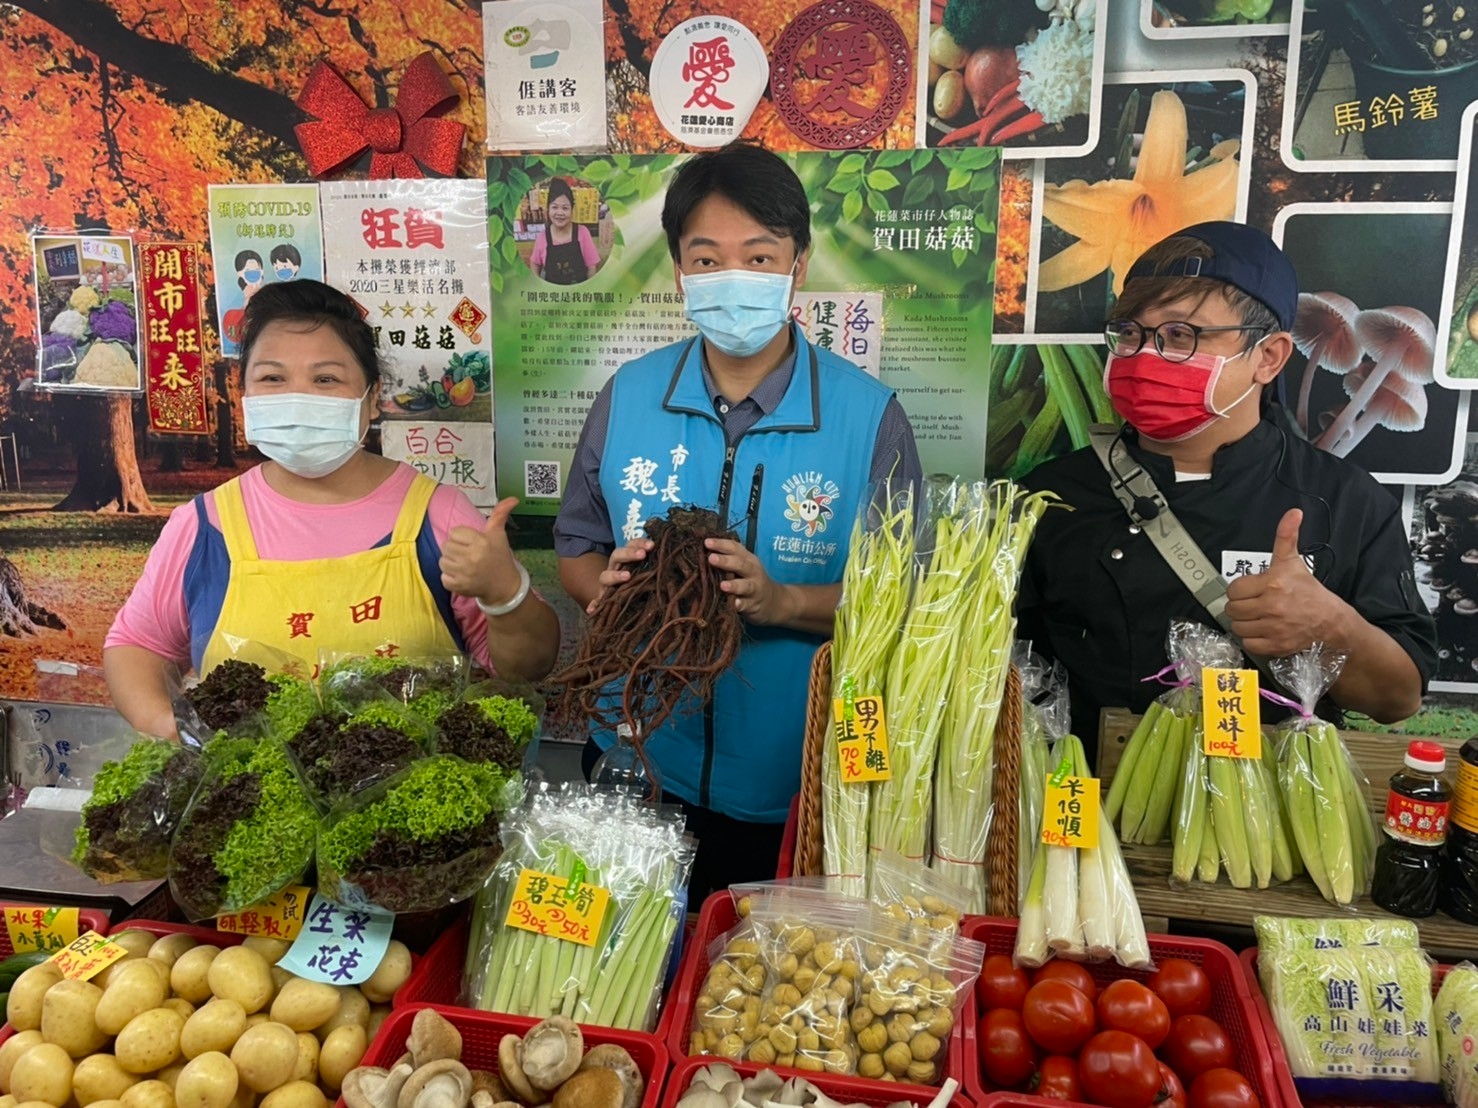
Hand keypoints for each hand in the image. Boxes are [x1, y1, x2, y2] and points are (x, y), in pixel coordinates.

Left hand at [441, 497, 524, 607]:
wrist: (505, 586)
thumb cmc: (500, 557)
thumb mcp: (499, 535)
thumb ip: (500, 514)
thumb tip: (513, 498)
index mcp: (481, 542)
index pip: (454, 532)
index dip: (462, 537)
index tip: (472, 544)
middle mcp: (472, 557)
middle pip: (446, 546)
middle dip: (455, 549)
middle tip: (467, 554)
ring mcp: (464, 573)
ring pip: (442, 561)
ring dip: (450, 563)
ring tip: (463, 565)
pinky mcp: (459, 587)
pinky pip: (443, 578)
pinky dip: (450, 578)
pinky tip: (461, 576)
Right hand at [588, 538, 652, 613]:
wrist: (620, 596)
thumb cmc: (636, 580)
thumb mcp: (644, 569)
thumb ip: (653, 562)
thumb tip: (661, 551)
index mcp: (625, 559)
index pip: (630, 545)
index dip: (639, 543)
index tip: (652, 545)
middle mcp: (614, 568)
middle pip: (616, 556)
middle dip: (629, 554)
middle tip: (642, 554)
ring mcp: (607, 584)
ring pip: (605, 576)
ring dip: (615, 576)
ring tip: (627, 576)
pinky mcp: (602, 598)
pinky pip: (596, 602)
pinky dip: (594, 605)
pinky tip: (592, 609)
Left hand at [706, 538, 791, 624]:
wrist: (773, 600)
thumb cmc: (751, 579)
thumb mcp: (744, 565)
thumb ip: (728, 558)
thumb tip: (703, 551)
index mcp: (747, 559)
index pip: (734, 548)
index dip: (721, 544)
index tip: (706, 542)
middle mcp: (752, 571)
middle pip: (740, 564)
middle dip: (725, 561)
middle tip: (711, 558)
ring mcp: (754, 588)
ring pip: (745, 586)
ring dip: (734, 585)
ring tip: (723, 585)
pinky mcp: (753, 604)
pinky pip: (746, 605)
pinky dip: (741, 605)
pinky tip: (735, 605)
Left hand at [1225, 508, 1350, 656]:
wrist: (1331, 622)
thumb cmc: (1310, 592)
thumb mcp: (1294, 561)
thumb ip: (1287, 536)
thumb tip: (1293, 514)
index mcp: (1272, 584)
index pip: (1234, 589)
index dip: (1241, 589)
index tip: (1252, 590)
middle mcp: (1271, 606)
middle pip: (1232, 609)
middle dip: (1241, 606)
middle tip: (1254, 603)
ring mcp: (1272, 628)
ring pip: (1238, 627)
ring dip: (1245, 622)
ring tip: (1258, 616)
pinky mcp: (1274, 645)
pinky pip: (1248, 643)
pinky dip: (1253, 639)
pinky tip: (1263, 630)